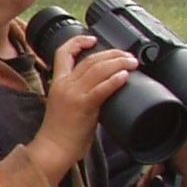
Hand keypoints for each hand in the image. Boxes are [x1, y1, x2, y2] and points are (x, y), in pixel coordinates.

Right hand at [30, 33, 136, 184]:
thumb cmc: (61, 130)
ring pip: (97, 70)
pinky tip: (125, 76)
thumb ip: (79, 92)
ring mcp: (73, 94)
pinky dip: (114, 80)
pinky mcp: (83, 106)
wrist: (54, 147)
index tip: (93, 39)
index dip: (78, 42)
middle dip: (111, 54)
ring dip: (118, 63)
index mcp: (58, 82)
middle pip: (89, 59)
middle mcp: (64, 84)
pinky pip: (102, 89)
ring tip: (132, 63)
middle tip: (127, 56)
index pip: (63, 53)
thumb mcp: (65, 103)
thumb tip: (102, 87)